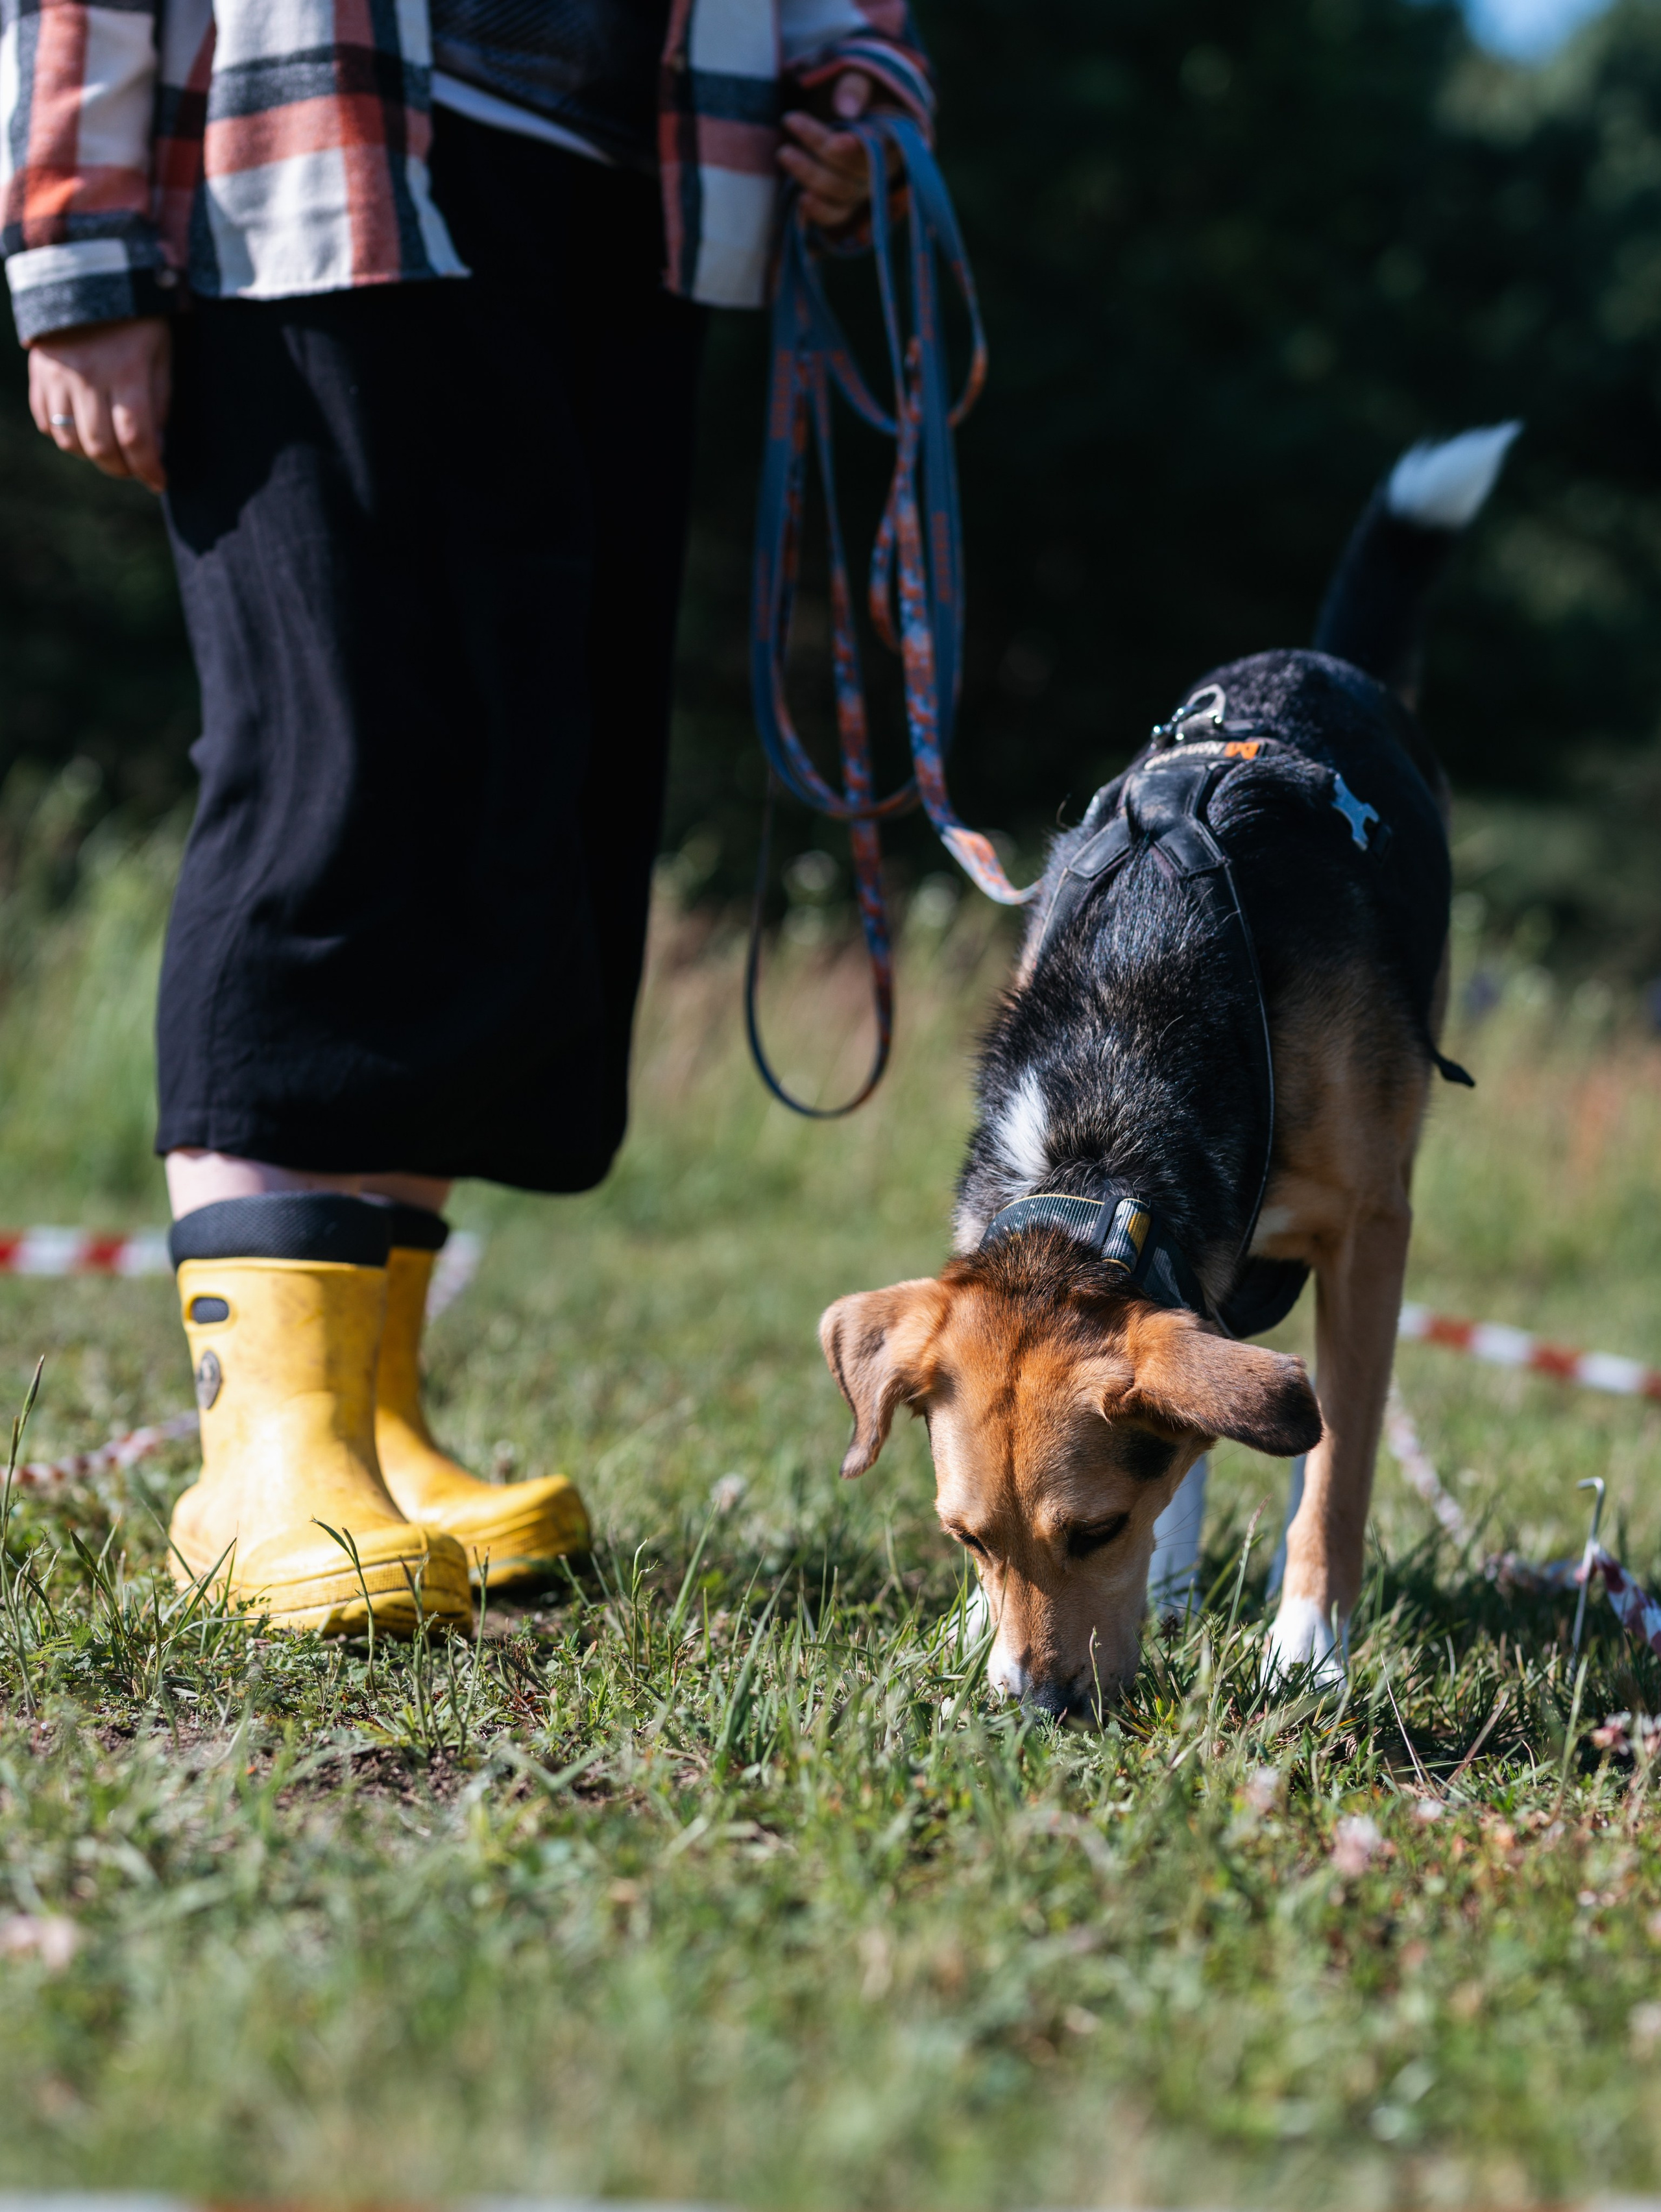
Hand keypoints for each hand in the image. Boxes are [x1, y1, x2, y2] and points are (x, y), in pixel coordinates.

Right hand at [28, 315, 172, 492]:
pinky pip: (45, 420)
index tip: (158, 482)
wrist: (88, 271)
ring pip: (68, 439)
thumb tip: (156, 450)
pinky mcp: (39, 370)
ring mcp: (58, 373)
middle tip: (135, 469)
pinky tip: (81, 429)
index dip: (148, 469)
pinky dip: (63, 434)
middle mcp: (88, 375)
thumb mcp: (161, 353)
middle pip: (100, 446)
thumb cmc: (137, 317)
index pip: (136, 437)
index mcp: (126, 370)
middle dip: (121, 468)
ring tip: (110, 450)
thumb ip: (159, 402)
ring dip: (91, 455)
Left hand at [779, 71, 887, 229]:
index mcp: (892, 136)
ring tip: (783, 152)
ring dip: (810, 175)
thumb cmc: (858, 91)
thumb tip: (845, 108)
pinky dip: (819, 213)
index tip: (837, 142)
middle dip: (820, 147)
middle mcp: (882, 168)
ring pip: (842, 192)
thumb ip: (854, 86)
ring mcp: (863, 188)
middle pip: (854, 169)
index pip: (881, 146)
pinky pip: (836, 215)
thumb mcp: (860, 78)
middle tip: (790, 119)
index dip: (859, 148)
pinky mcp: (845, 202)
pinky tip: (801, 201)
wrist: (853, 111)